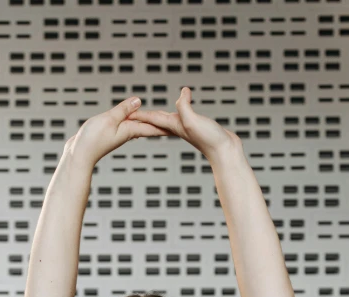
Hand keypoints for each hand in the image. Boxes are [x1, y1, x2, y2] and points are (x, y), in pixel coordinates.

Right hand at [63, 96, 174, 168]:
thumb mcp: (109, 120)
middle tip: (175, 123)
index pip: (153, 126)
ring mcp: (118, 135)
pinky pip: (126, 126)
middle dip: (162, 124)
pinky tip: (133, 122)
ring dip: (149, 123)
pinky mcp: (109, 134)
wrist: (79, 155)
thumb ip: (123, 110)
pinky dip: (133, 122)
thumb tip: (139, 101)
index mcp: (130, 130)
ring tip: (159, 122)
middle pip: (148, 127)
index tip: (181, 125)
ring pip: (138, 126)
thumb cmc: (92, 140)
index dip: (167, 124)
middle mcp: (127, 134)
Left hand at [126, 87, 240, 163]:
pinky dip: (176, 113)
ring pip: (166, 120)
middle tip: (129, 114)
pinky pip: (181, 117)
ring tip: (147, 114)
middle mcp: (177, 127)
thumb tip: (183, 92)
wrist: (225, 151)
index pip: (151, 118)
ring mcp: (186, 128)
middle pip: (155, 120)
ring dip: (155, 117)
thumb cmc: (209, 139)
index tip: (123, 113)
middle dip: (142, 117)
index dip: (137, 114)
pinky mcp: (196, 127)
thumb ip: (185, 107)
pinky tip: (179, 112)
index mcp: (173, 125)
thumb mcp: (193, 120)